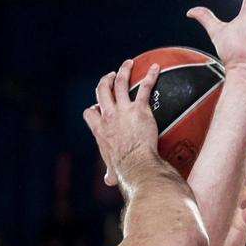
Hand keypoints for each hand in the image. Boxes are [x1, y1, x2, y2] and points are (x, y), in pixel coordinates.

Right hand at [83, 59, 161, 186]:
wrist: (136, 165)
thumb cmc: (125, 171)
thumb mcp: (113, 170)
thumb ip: (110, 172)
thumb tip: (109, 181)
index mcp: (100, 130)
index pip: (90, 113)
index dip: (94, 108)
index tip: (98, 107)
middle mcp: (108, 117)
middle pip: (102, 92)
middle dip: (105, 82)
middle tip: (110, 77)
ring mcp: (123, 111)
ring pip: (119, 84)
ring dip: (123, 71)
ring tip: (128, 64)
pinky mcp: (139, 109)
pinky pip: (144, 88)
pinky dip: (149, 76)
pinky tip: (154, 67)